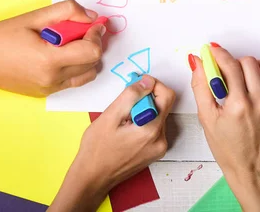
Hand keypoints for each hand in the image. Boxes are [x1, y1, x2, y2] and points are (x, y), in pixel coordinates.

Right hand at [0, 0, 104, 96]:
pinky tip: (62, 54)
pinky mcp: (45, 93)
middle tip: (83, 31)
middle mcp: (52, 79)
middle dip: (94, 44)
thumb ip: (67, 11)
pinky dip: (76, 67)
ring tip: (73, 44)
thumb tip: (92, 17)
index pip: (92, 52)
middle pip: (93, 63)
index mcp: (49, 60)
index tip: (93, 25)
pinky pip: (72, 81)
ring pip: (87, 75)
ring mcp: (49, 89)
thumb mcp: (35, 16)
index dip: (97, 35)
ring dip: (87, 58)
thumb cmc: (3, 35)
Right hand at [49, 75, 174, 210]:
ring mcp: (159, 148)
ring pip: (158, 116)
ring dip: (143, 111)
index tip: (137, 85)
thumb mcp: (109, 116)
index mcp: (151, 131)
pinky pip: (154, 128)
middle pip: (162, 106)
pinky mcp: (155, 152)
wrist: (93, 177)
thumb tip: (147, 81)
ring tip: (122, 121)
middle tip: (123, 105)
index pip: (167, 96)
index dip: (153, 85)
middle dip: (145, 99)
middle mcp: (160, 140)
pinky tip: (126, 130)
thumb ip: (131, 95)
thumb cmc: (96, 149)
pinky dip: (143, 122)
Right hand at [190, 46, 259, 210]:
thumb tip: (199, 62)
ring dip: (254, 66)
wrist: (252, 169)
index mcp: (239, 105)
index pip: (231, 65)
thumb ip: (201, 86)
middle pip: (249, 62)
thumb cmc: (226, 146)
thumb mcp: (206, 117)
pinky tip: (256, 90)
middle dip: (234, 62)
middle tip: (226, 71)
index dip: (219, 54)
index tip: (213, 51)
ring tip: (244, 77)